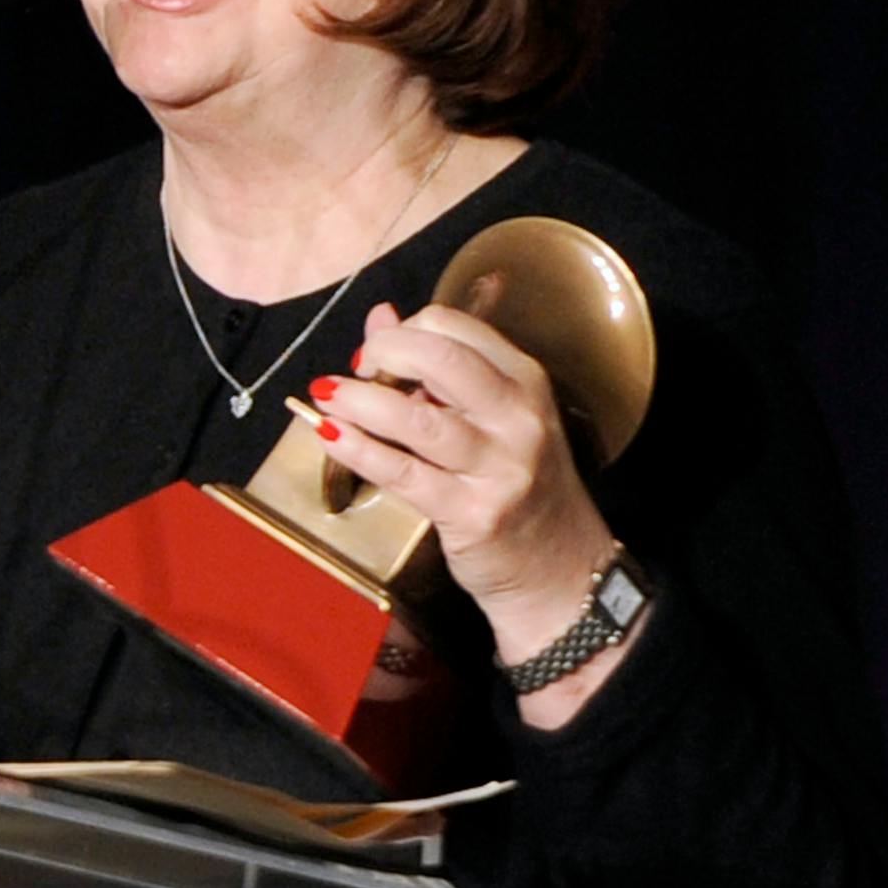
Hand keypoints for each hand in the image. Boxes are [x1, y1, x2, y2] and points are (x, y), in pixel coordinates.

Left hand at [307, 301, 618, 686]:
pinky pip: (402, 472)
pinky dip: (358, 449)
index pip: (455, 327)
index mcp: (525, 380)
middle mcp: (517, 417)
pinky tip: (332, 436)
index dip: (403, 331)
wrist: (561, 571)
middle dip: (383, 354)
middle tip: (353, 371)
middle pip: (440, 359)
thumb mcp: (494, 416)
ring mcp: (498, 467)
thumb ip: (437, 366)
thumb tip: (380, 317)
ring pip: (415, 419)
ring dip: (359, 402)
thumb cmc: (518, 484)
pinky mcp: (471, 514)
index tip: (377, 353)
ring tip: (326, 396)